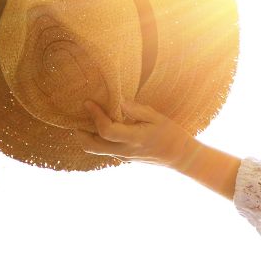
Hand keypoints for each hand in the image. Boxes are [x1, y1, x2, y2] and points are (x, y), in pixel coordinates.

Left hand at [78, 99, 196, 168]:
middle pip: (91, 146)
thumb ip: (137, 110)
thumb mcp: (157, 118)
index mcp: (134, 138)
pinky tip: (101, 127)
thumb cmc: (171, 134)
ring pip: (95, 150)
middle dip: (81, 130)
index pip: (106, 130)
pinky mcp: (123, 158)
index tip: (88, 102)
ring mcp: (122, 157)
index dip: (95, 116)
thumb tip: (120, 102)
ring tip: (87, 120)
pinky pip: (103, 149)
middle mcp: (125, 150)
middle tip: (81, 115)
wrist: (180, 156)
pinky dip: (96, 139)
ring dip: (86, 136)